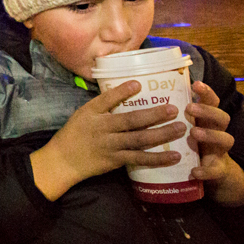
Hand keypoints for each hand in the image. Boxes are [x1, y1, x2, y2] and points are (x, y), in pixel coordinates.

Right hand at [31, 81, 186, 200]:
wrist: (63, 160)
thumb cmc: (75, 133)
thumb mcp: (84, 113)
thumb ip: (105, 102)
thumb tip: (130, 86)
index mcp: (94, 114)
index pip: (107, 100)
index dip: (122, 92)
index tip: (138, 83)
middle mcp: (104, 129)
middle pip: (131, 121)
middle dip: (154, 114)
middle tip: (174, 109)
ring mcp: (111, 146)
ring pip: (139, 140)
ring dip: (162, 134)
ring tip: (180, 128)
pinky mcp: (116, 160)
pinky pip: (140, 159)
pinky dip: (158, 158)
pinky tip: (174, 156)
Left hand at [187, 81, 243, 205]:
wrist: (210, 172)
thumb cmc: (192, 144)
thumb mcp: (186, 128)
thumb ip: (175, 115)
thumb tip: (150, 95)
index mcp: (208, 120)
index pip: (212, 102)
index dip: (207, 92)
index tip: (195, 83)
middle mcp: (218, 132)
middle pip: (222, 117)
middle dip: (207, 111)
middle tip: (189, 108)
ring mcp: (220, 151)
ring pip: (226, 139)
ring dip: (211, 135)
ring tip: (194, 133)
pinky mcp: (219, 170)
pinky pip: (216, 170)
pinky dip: (206, 170)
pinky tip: (195, 170)